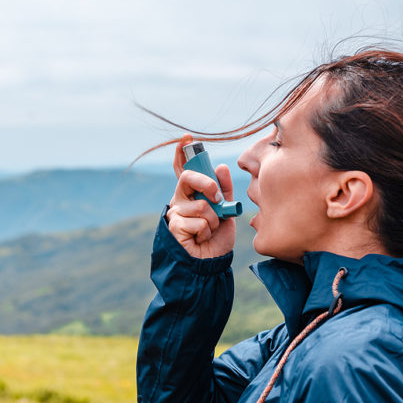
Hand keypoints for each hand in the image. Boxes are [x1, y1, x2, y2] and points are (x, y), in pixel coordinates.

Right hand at [166, 134, 235, 258]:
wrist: (211, 263)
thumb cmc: (217, 238)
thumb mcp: (227, 210)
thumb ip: (225, 189)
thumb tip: (221, 167)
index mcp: (192, 193)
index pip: (184, 169)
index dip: (182, 153)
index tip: (186, 138)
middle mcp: (181, 200)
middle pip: (188, 178)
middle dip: (207, 185)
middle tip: (217, 198)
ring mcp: (176, 212)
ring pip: (200, 205)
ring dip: (212, 220)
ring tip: (209, 231)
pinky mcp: (175, 226)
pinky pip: (197, 221)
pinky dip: (206, 231)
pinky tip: (201, 239)